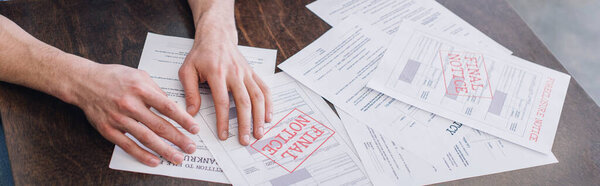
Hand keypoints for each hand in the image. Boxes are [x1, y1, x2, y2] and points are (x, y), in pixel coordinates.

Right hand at [71, 62, 199, 166]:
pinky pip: (128, 145)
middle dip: (178, 139)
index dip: (183, 120)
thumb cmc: (114, 77)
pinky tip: (155, 160)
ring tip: (177, 157)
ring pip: (146, 138)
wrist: (84, 82)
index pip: (167, 107)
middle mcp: (130, 104)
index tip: (194, 129)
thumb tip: (173, 106)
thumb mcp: (139, 75)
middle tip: (191, 147)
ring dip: (164, 150)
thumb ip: (157, 90)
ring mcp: (119, 118)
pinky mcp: (108, 129)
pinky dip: (142, 155)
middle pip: (159, 126)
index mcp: (140, 89)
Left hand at [180, 3, 271, 144]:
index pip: (222, 101)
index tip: (224, 135)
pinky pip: (264, 89)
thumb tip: (191, 113)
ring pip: (257, 96)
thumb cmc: (200, 55)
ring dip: (260, 116)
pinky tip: (268, 117)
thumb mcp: (187, 70)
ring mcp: (246, 73)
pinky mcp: (253, 73)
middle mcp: (234, 73)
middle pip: (243, 102)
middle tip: (245, 140)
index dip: (224, 120)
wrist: (217, 36)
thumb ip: (190, 92)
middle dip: (246, 123)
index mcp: (216, 73)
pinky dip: (269, 103)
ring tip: (259, 133)